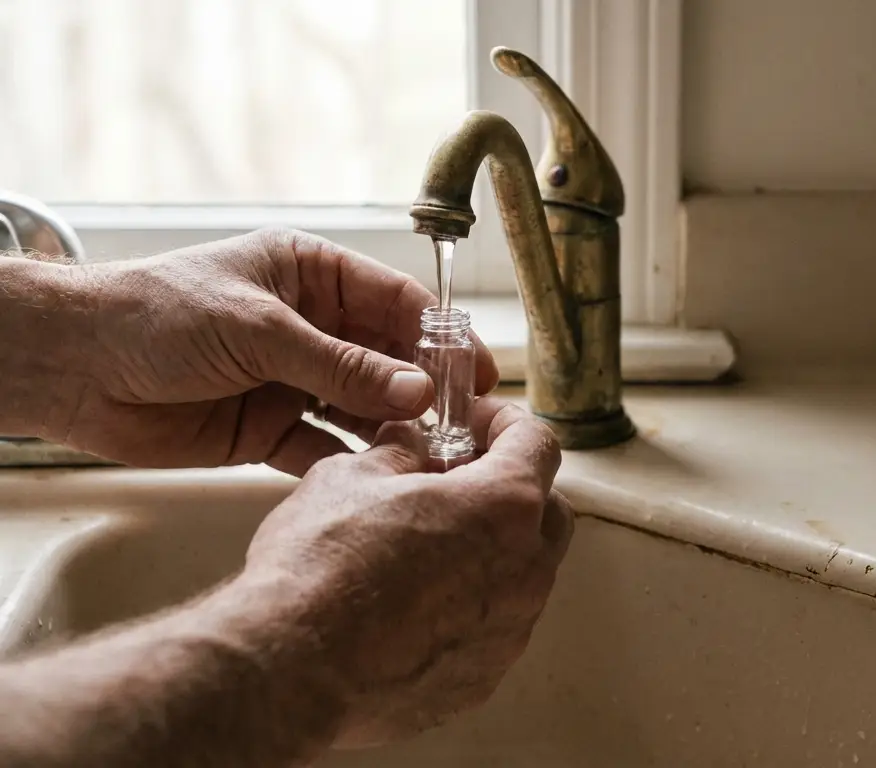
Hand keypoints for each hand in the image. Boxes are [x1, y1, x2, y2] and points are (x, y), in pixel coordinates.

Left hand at [43, 228, 497, 473]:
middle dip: (425, 388)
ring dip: (395, 429)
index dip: (439, 336)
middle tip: (464, 424)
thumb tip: (418, 391)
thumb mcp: (260, 330)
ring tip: (433, 456)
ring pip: (363, 405)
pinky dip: (352, 460)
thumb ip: (343, 365)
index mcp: (311, 275)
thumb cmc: (157, 315)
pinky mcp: (268, 428)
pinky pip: (325, 444)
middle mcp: (310, 325)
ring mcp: (292, 378)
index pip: (395, 301)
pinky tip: (381, 476)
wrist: (72, 367)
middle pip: (388, 356)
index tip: (474, 373)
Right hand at [243, 398, 572, 746]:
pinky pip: (491, 629)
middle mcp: (526, 570)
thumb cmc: (320, 565)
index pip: (538, 443)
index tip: (474, 422)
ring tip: (427, 545)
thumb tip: (410, 446)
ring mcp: (511, 631)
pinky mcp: (484, 678)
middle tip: (455, 480)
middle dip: (511, 488)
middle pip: (546, 512)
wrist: (289, 674)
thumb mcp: (351, 477)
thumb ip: (398, 453)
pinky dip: (467, 608)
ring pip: (523, 575)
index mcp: (505, 506)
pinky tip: (413, 606)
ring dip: (491, 551)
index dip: (505, 422)